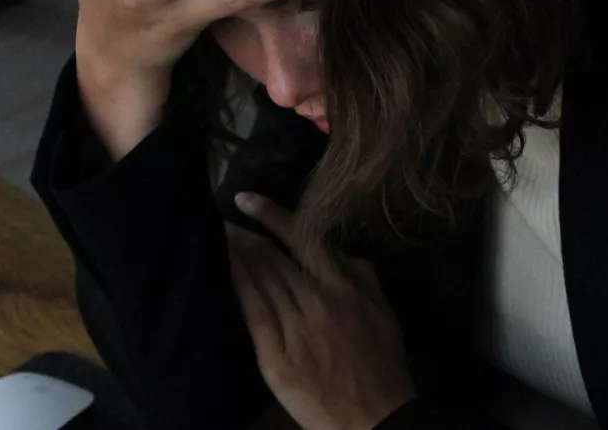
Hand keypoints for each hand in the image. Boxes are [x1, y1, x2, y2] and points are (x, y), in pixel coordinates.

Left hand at [228, 193, 416, 429]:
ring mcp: (294, 330)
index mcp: (345, 288)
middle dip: (247, 236)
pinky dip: (239, 288)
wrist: (375, 418)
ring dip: (239, 256)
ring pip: (261, 282)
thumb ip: (365, 277)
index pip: (302, 239)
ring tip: (222, 239)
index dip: (271, 215)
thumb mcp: (385, 313)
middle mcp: (316, 302)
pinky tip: (227, 272)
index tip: (246, 199)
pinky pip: (253, 315)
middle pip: (274, 258)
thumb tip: (343, 251)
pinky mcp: (276, 358)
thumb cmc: (383, 365)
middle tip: (226, 220)